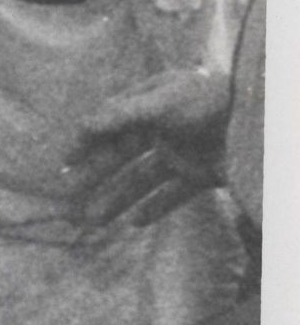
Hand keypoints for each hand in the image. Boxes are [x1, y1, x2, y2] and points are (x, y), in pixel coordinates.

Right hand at [66, 67, 229, 230]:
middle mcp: (161, 127)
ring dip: (116, 198)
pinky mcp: (200, 173)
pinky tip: (133, 223)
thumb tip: (82, 126)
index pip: (107, 124)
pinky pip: (171, 194)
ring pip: (140, 179)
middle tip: (68, 199)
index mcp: (149, 103)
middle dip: (93, 177)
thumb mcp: (163, 101)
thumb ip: (121, 114)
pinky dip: (154, 208)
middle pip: (119, 156)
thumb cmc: (213, 101)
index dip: (83, 144)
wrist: (263, 124)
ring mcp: (180, 152)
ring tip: (93, 220)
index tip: (63, 166)